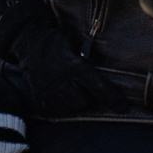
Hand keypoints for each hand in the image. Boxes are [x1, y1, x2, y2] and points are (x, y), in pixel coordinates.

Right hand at [8, 19, 124, 118]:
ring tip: (69, 90)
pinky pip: (55, 112)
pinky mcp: (38, 99)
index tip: (123, 107)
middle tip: (82, 86)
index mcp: (74, 67)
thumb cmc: (57, 41)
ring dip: (73, 102)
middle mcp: (61, 81)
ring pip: (70, 108)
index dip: (112, 98)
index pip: (98, 87)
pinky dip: (60, 106)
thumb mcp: (76, 45)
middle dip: (87, 97)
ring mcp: (48, 92)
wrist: (29, 42)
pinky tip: (58, 95)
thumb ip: (87, 61)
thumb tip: (106, 75)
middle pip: (84, 102)